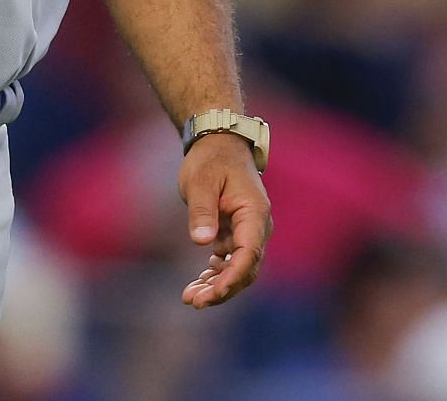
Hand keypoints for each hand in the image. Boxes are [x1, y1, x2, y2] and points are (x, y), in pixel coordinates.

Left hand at [177, 131, 270, 308]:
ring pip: (237, 268)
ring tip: (190, 298)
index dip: (233, 277)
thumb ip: (202, 211)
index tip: (215, 293)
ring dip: (216, 285)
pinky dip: (214, 274)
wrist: (218, 145)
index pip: (249, 253)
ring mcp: (247, 232)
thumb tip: (202, 243)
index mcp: (254, 213)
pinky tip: (196, 284)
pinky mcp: (235, 234)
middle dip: (222, 289)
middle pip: (246, 268)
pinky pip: (228, 261)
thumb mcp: (201, 181)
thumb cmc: (211, 160)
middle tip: (195, 301)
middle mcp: (257, 227)